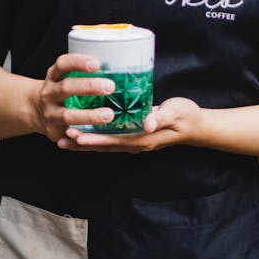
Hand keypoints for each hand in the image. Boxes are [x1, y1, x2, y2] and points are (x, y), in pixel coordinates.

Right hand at [33, 53, 115, 143]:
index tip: (97, 64)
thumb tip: (120, 64)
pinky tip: (96, 137)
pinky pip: (68, 135)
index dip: (78, 62)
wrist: (37, 110)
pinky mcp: (54, 131)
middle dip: (88, 86)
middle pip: (66, 87)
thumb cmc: (63, 89)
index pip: (63, 64)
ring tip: (109, 115)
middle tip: (110, 87)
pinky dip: (81, 136)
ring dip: (89, 115)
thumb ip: (85, 72)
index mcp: (54, 75)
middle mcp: (49, 93)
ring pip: (67, 115)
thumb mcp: (66, 76)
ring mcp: (50, 113)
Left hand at [57, 97, 202, 152]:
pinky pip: (112, 140)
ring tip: (65, 140)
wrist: (197, 126)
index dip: (94, 139)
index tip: (76, 136)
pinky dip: (96, 138)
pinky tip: (85, 134)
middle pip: (104, 146)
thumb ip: (161, 117)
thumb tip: (146, 123)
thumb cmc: (187, 116)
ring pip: (105, 145)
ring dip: (85, 143)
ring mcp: (135, 142)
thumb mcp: (176, 112)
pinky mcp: (135, 136)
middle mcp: (136, 143)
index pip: (113, 141)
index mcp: (143, 138)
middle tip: (62, 138)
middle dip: (83, 143)